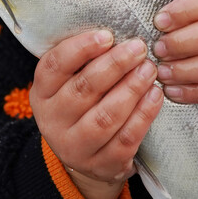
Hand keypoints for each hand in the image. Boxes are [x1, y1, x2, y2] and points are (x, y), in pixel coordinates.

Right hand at [29, 30, 162, 198]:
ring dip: (132, 89)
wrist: (84, 155)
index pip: (54, 66)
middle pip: (84, 89)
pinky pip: (125, 139)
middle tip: (139, 48)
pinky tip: (155, 96)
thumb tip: (117, 33)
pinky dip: (143, 116)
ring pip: (106, 116)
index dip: (81, 48)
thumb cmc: (81, 104)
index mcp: (42, 93)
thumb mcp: (70, 82)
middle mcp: (53, 120)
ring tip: (150, 70)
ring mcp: (74, 146)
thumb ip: (85, 61)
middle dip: (115, 65)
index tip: (108, 35)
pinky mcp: (101, 165)